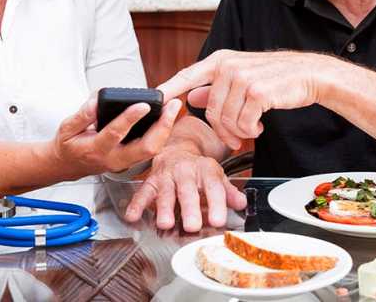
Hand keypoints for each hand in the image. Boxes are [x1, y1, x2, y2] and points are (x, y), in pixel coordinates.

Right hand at [52, 95, 181, 178]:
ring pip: (152, 150)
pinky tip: (166, 118)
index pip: (116, 133)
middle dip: (162, 126)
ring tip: (172, 108)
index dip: (130, 118)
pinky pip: (151, 149)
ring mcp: (125, 163)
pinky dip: (161, 133)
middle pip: (146, 148)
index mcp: (96, 149)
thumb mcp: (67, 128)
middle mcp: (114, 159)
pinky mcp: (131, 161)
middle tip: (171, 105)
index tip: (143, 104)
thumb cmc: (69, 145)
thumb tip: (97, 100)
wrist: (68, 166)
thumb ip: (83, 114)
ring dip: (165, 129)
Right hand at [124, 147, 246, 231]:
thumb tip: (242, 204)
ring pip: (165, 192)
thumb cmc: (198, 170)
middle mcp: (186, 171)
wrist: (176, 150)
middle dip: (189, 208)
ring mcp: (167, 176)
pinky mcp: (151, 181)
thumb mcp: (216, 177)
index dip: (216, 203)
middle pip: (187, 190)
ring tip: (166, 224)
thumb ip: (228, 192)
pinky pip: (143, 192)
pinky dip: (137, 204)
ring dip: (164, 208)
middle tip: (192, 225)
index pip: (213, 187)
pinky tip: (133, 216)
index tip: (218, 220)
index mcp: (206, 170)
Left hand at [157, 50, 327, 148]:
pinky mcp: (257, 92)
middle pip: (209, 110)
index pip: (187, 75)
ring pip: (225, 119)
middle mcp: (228, 65)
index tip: (153, 100)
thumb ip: (215, 87)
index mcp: (221, 60)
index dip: (168, 89)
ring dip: (238, 132)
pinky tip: (260, 125)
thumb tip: (191, 95)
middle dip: (221, 131)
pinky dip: (251, 130)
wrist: (309, 75)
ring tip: (251, 129)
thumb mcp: (242, 77)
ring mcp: (242, 77)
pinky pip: (243, 123)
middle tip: (235, 139)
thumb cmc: (275, 78)